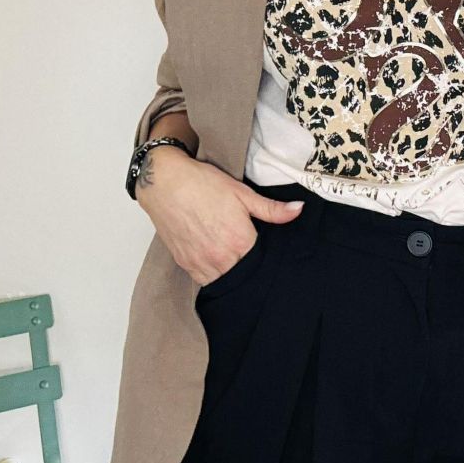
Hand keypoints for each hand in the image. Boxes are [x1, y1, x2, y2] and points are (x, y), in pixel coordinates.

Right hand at [136, 148, 304, 284]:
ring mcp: (200, 263)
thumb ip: (272, 209)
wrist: (164, 182)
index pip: (261, 262)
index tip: (261, 246)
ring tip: (231, 254)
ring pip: (223, 280)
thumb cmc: (202, 184)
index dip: (264, 255)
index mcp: (239, 241)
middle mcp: (220, 257)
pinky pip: (203, 280)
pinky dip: (211, 273)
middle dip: (248, 265)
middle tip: (245, 249)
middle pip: (243, 274)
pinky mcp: (185, 263)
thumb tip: (299, 210)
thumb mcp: (242, 193)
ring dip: (229, 271)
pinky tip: (215, 257)